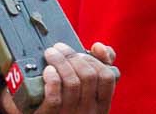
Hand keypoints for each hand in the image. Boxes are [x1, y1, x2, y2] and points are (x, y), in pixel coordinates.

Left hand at [0, 43, 116, 112]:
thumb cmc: (64, 98)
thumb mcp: (84, 87)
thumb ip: (95, 67)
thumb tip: (100, 46)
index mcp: (100, 104)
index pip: (108, 77)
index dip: (96, 59)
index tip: (82, 51)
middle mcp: (89, 111)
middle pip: (88, 76)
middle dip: (73, 56)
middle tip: (58, 48)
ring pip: (72, 83)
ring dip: (60, 62)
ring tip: (50, 53)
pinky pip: (55, 98)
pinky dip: (52, 80)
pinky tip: (47, 70)